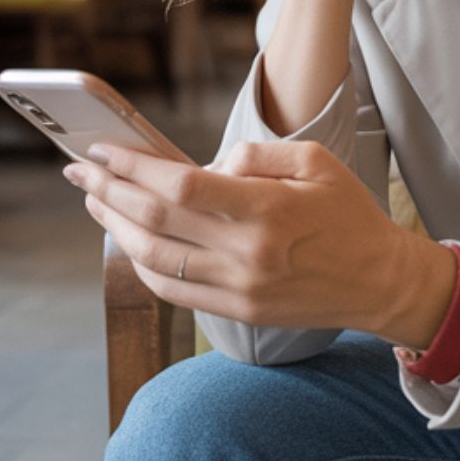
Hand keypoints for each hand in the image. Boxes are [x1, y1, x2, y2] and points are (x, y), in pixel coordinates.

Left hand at [66, 140, 454, 345]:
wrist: (380, 282)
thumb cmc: (350, 214)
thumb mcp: (316, 161)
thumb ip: (257, 155)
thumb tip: (208, 163)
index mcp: (268, 208)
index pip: (180, 185)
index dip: (133, 167)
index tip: (104, 150)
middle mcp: (248, 252)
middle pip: (156, 220)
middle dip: (108, 191)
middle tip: (78, 171)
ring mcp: (240, 287)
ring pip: (155, 259)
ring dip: (114, 228)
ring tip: (95, 201)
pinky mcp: (238, 310)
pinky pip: (173, 289)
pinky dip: (141, 264)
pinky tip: (128, 240)